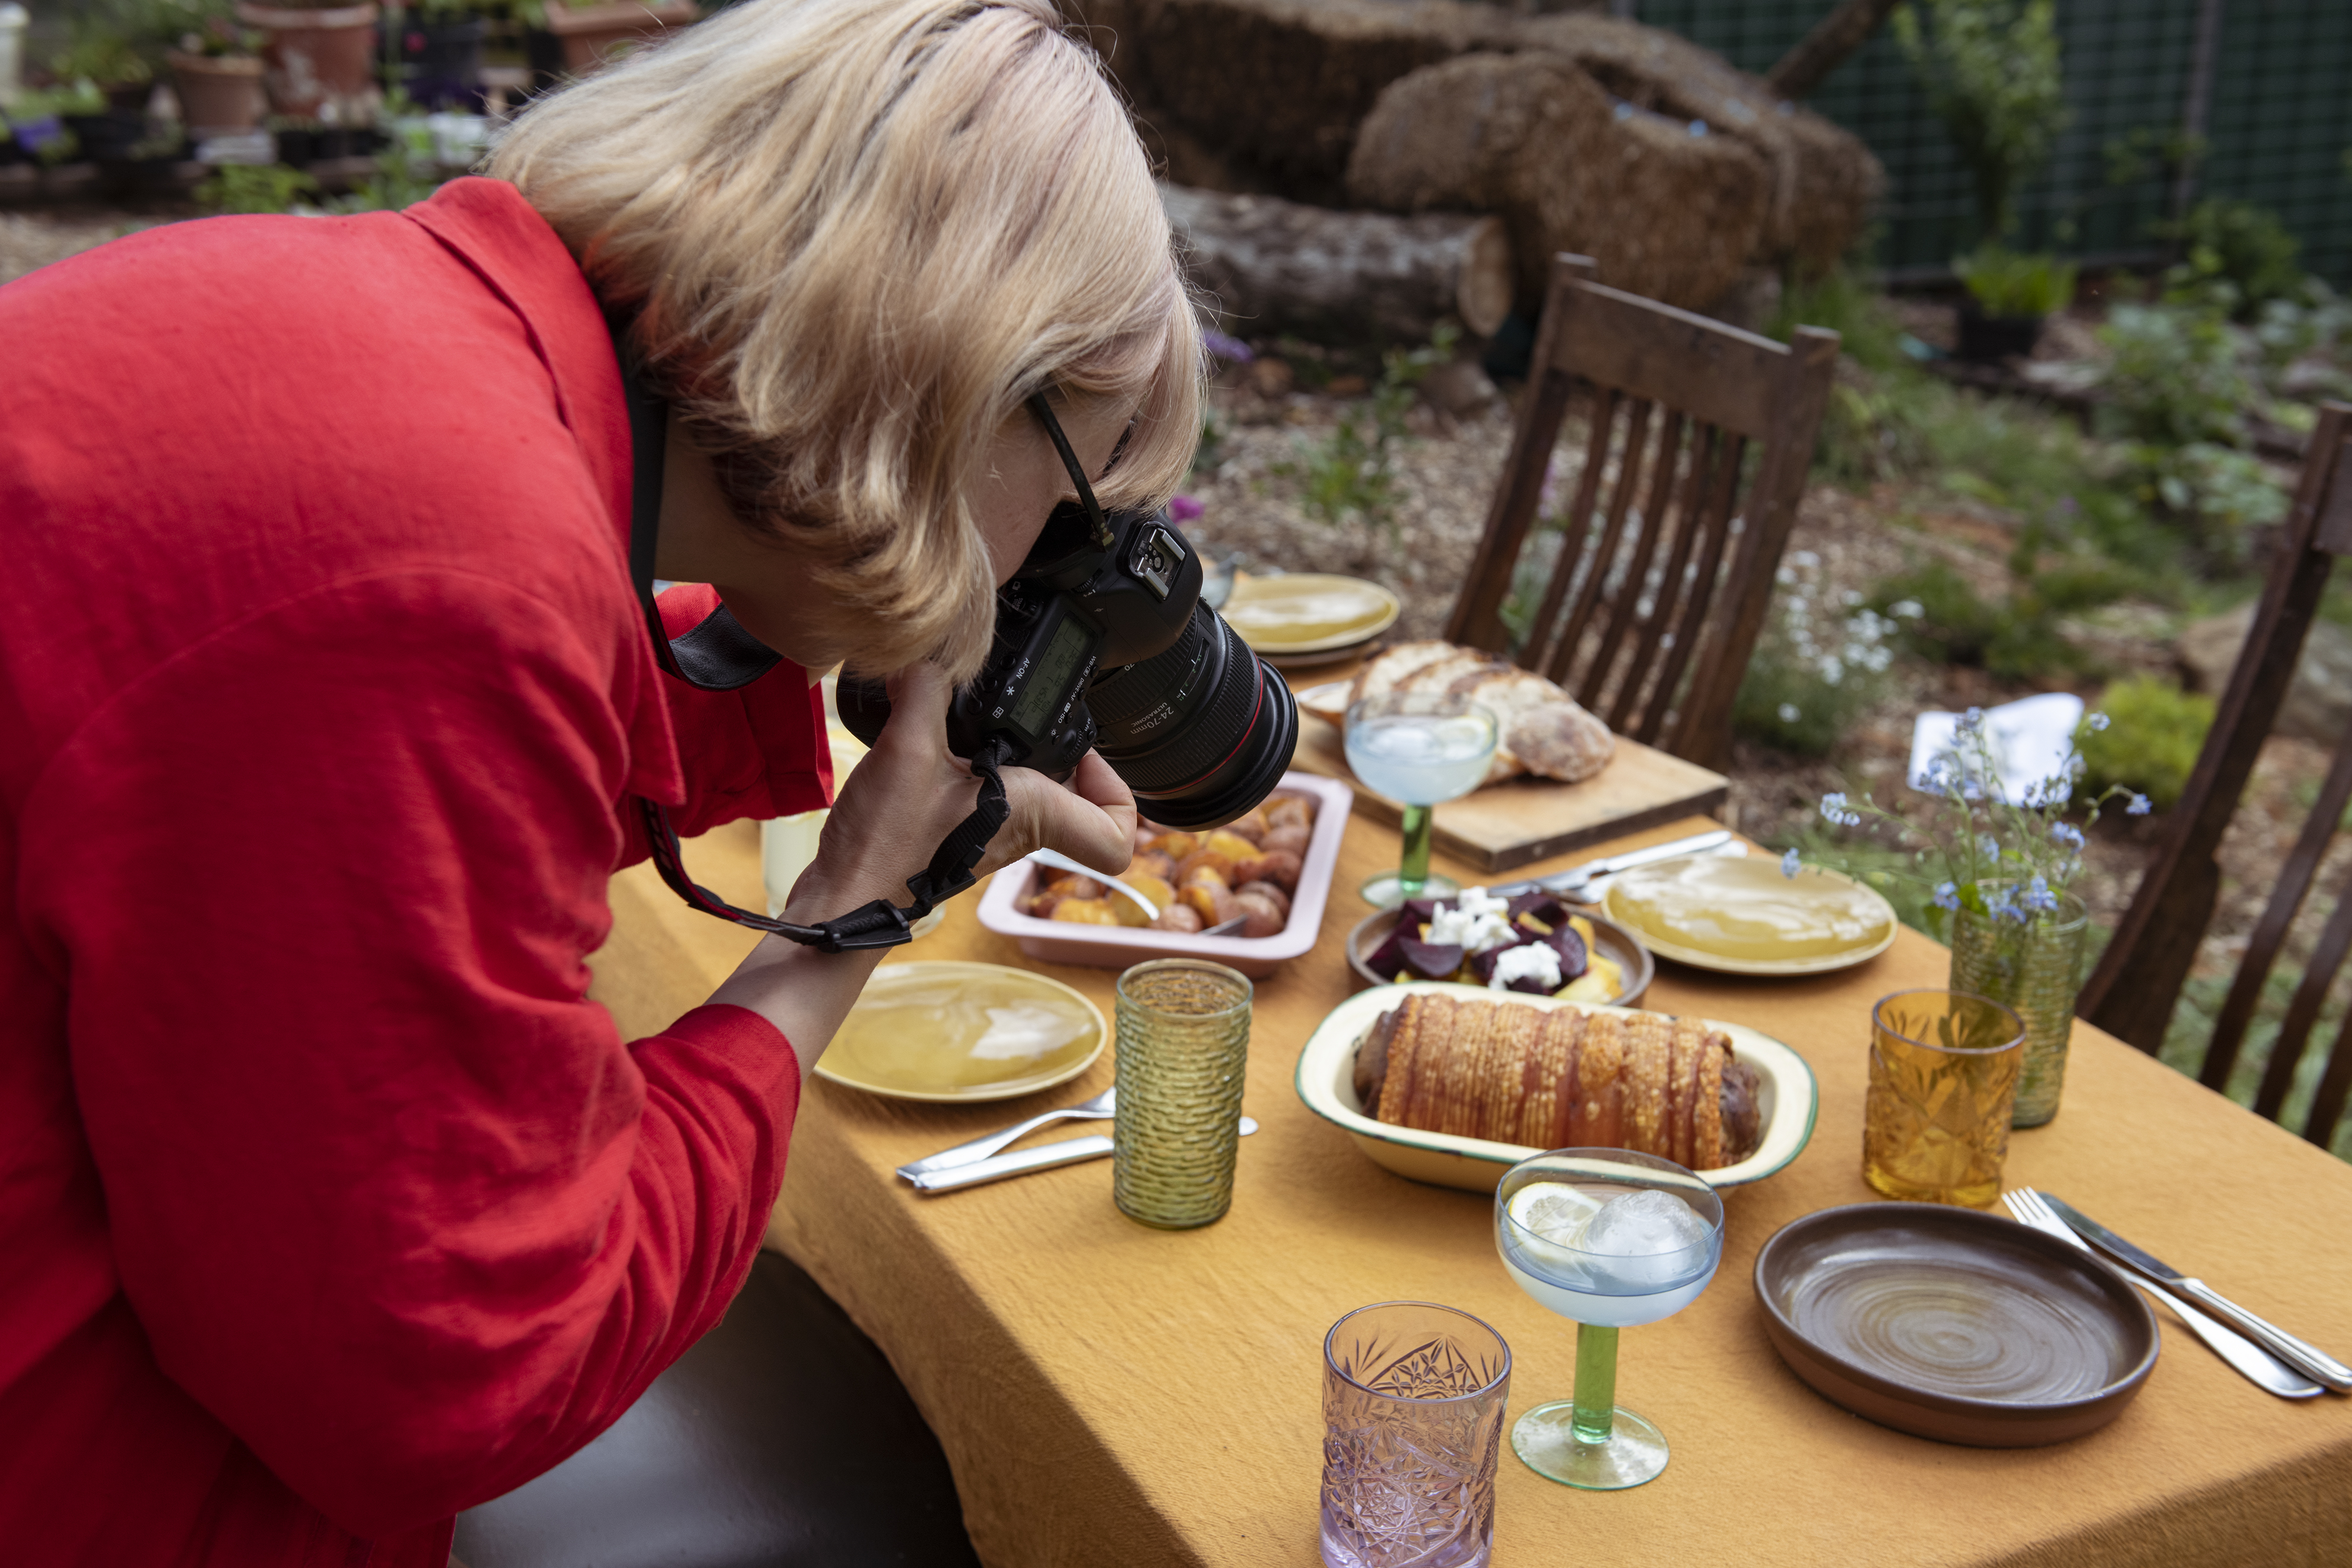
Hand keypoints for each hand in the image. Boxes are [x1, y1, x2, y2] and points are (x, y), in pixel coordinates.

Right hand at [783, 664, 1135, 922]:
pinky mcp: (954, 832)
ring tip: (980, 717)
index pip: (1117, 838)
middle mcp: (1019, 829)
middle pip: (1074, 800)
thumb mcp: (908, 748)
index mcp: (1032, 814)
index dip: (1119, 795)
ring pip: (1031, 795)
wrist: (846, 897)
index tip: (1087, 754)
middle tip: (1030, 716)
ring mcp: (987, 834)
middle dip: (1061, 753)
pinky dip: (975, 764)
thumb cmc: (887, 846)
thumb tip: (927, 657)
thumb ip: (925, 690)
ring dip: (1015, 755)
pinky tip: (937, 737)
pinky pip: (988, 795)